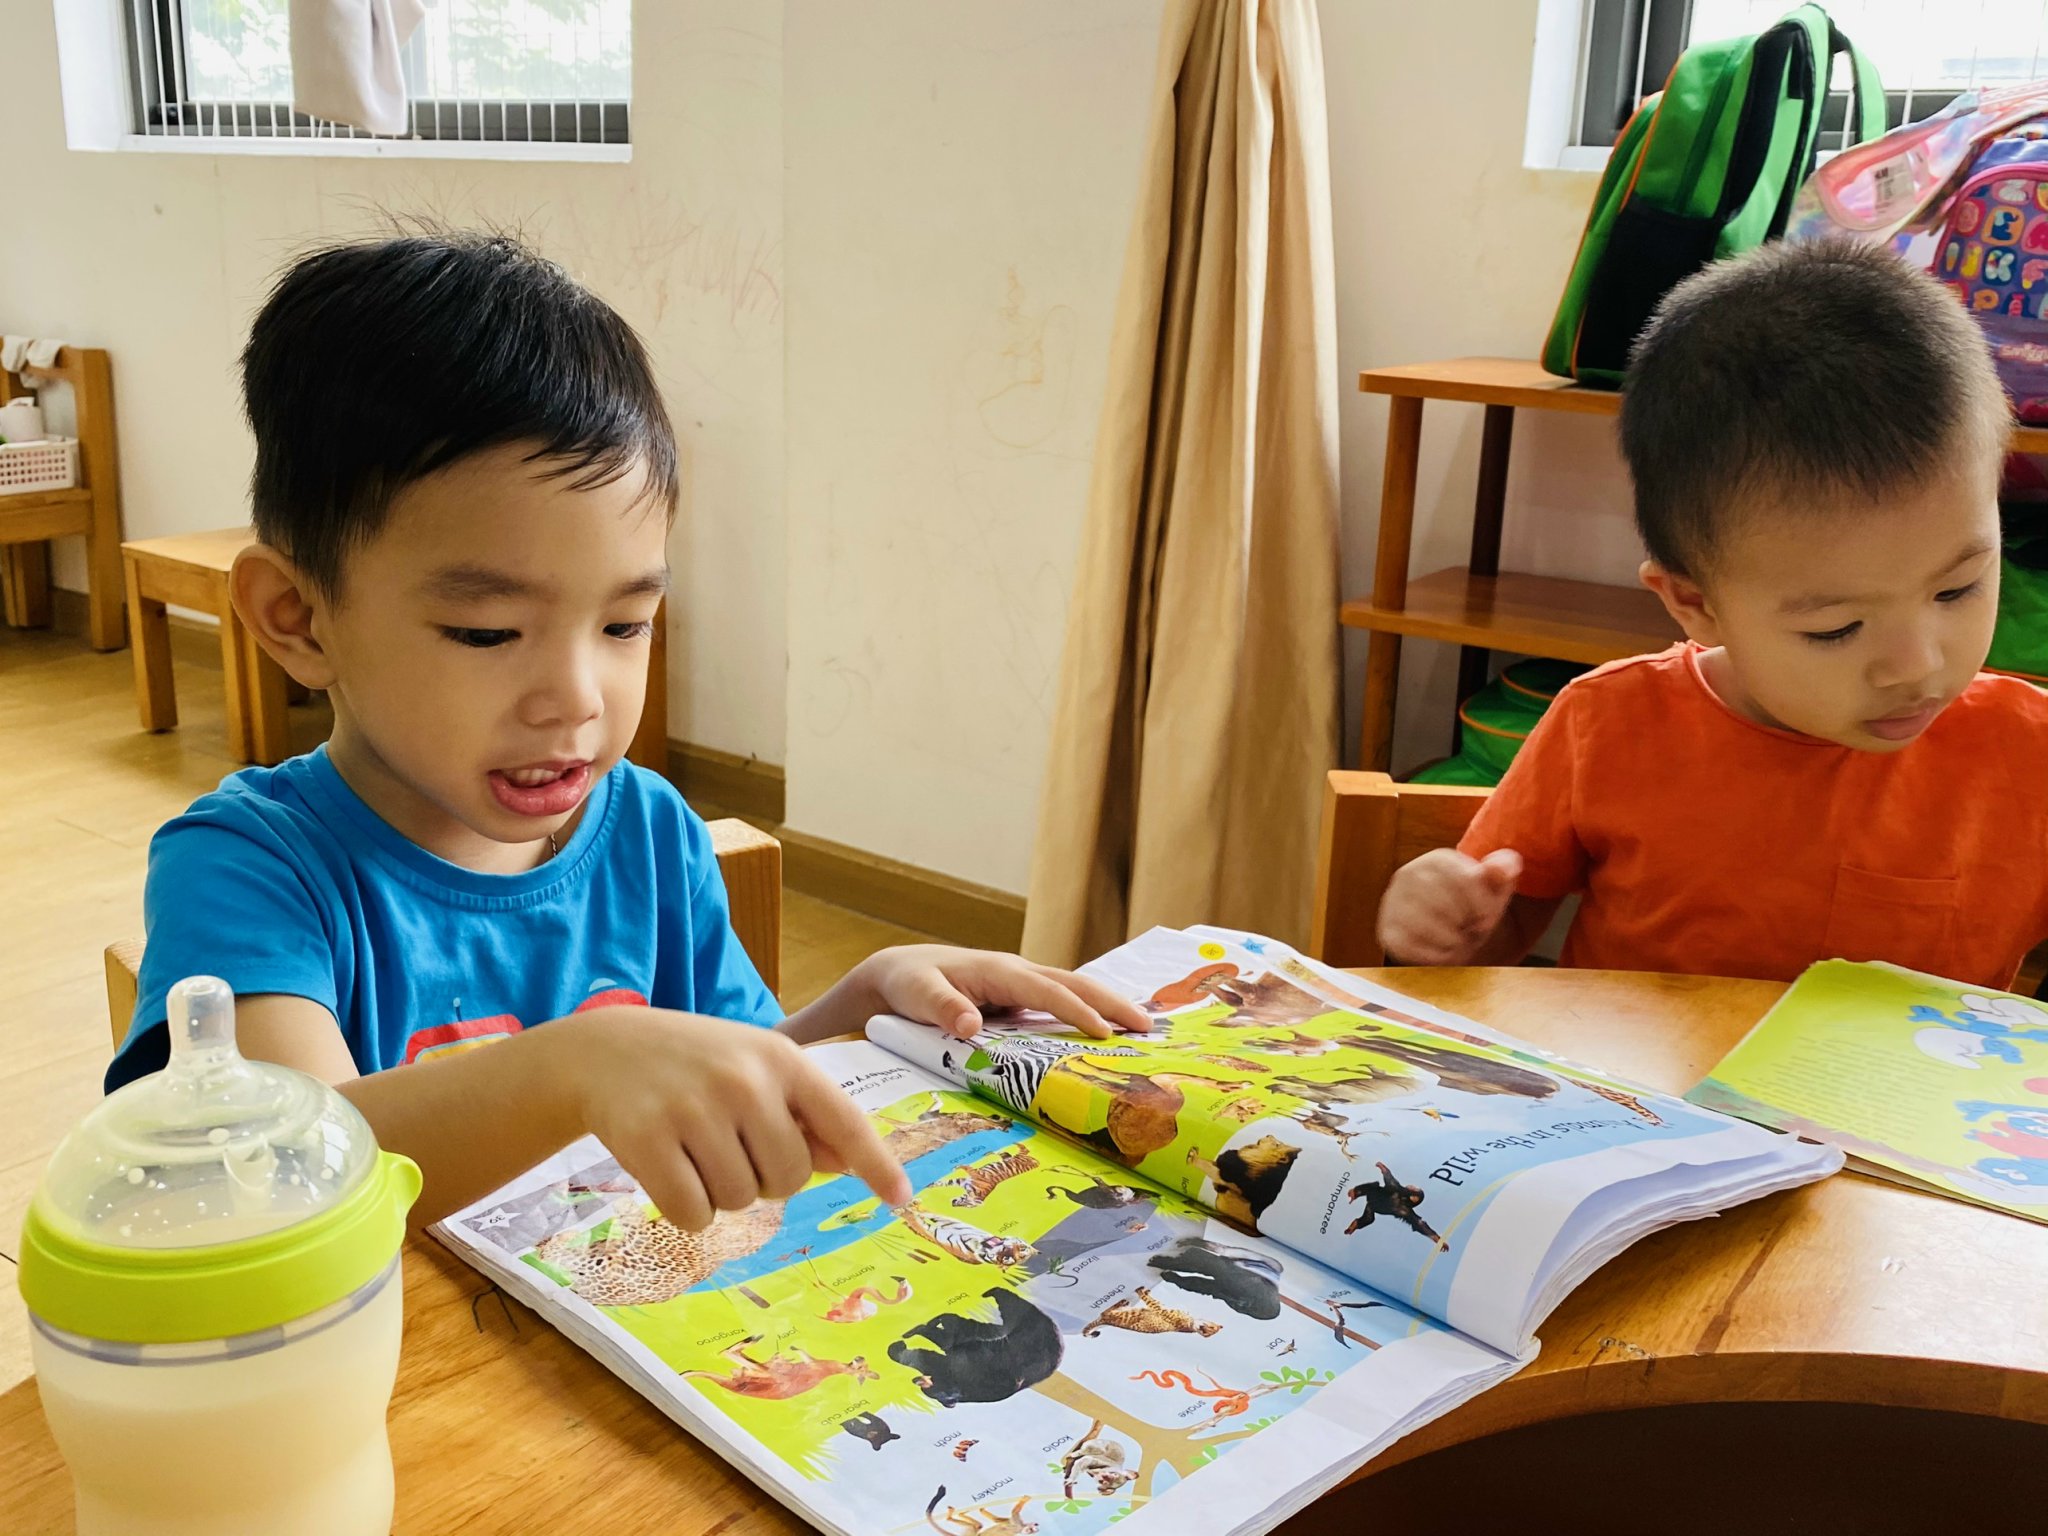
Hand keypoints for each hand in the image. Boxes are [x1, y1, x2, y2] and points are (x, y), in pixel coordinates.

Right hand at [548, 1007, 910, 1229]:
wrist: (603, 1050)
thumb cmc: (696, 1064)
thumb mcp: (755, 1068)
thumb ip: (802, 1113)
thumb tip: (849, 1162)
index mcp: (782, 1059)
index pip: (844, 1120)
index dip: (877, 1164)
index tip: (902, 1198)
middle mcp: (744, 1080)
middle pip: (789, 1178)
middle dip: (766, 1179)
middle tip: (731, 1146)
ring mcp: (694, 1108)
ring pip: (742, 1200)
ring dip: (722, 1192)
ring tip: (696, 1148)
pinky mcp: (647, 1139)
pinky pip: (694, 1214)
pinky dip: (686, 1209)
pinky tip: (669, 1170)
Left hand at [856, 945, 1152, 1040]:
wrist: (898, 975)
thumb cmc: (907, 983)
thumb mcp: (917, 995)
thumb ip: (943, 1008)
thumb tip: (971, 1024)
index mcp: (1000, 970)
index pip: (1048, 990)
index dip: (1078, 1011)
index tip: (1106, 1034)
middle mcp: (1018, 973)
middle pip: (1075, 984)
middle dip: (1112, 1003)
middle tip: (1148, 1028)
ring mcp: (1022, 986)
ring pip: (1074, 992)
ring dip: (1108, 1007)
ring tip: (1144, 1030)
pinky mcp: (1020, 1001)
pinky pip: (1062, 1006)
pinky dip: (1089, 1015)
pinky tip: (1109, 1036)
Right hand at [1377, 848, 1522, 965]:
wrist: (1449, 930)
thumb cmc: (1473, 906)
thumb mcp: (1494, 887)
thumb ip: (1503, 869)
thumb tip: (1502, 867)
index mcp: (1436, 860)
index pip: (1461, 878)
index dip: (1481, 903)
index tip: (1488, 917)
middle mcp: (1407, 875)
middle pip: (1443, 902)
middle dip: (1465, 922)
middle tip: (1473, 930)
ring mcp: (1393, 904)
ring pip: (1425, 925)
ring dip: (1452, 940)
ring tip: (1460, 940)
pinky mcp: (1388, 932)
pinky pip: (1411, 947)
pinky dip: (1435, 955)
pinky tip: (1445, 951)